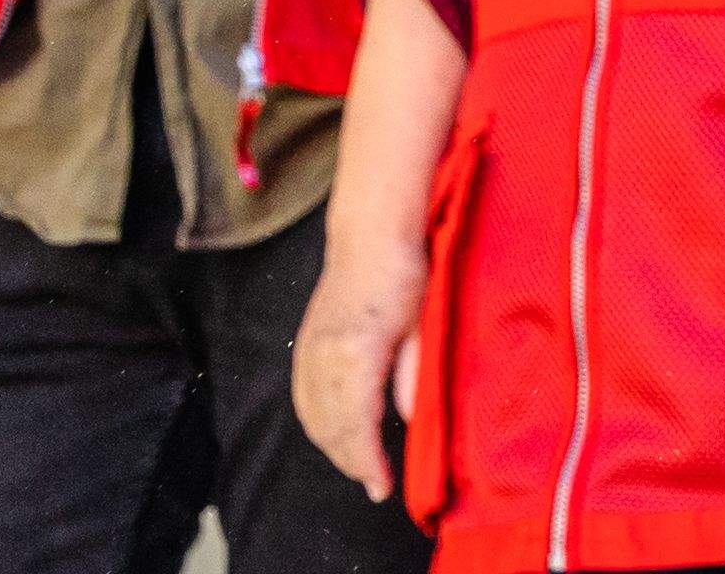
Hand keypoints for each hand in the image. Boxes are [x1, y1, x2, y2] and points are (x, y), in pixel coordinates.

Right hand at [293, 226, 422, 500]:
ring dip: (333, 448)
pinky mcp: (303, 347)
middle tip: (376, 484)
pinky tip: (334, 435)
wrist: (368, 237)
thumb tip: (410, 420)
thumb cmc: (405, 275)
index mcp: (354, 353)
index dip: (367, 462)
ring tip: (360, 466)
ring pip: (312, 418)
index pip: (356, 425)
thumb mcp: (422, 325)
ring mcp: (307, 353)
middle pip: (330, 428)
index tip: (382, 487)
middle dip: (352, 461)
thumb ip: (413, 374)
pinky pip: (302, 399)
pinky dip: (316, 425)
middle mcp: (322, 358)